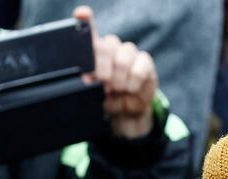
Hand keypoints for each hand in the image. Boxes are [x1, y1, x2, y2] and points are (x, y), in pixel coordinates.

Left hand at [75, 6, 157, 138]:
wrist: (127, 114)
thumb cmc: (107, 100)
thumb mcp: (93, 94)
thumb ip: (89, 84)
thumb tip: (87, 79)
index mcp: (93, 52)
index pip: (87, 30)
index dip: (85, 19)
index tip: (82, 14)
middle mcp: (111, 48)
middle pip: (105, 45)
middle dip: (102, 68)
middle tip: (103, 84)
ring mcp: (129, 53)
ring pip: (124, 56)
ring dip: (119, 78)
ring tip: (118, 90)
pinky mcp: (145, 62)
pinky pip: (140, 67)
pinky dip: (134, 82)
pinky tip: (130, 90)